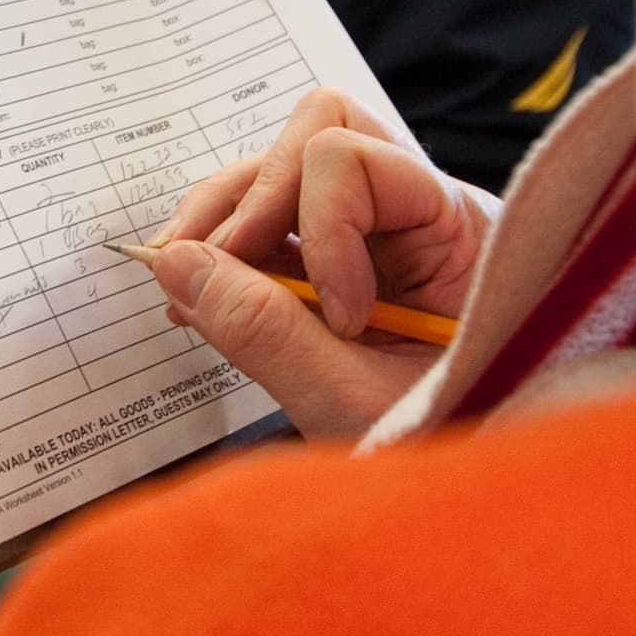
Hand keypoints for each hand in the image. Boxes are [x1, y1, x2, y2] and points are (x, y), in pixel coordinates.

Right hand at [144, 90, 497, 437]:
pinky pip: (269, 220)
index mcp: (454, 229)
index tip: (337, 320)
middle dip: (249, 198)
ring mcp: (373, 228)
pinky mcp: (336, 257)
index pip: (357, 159)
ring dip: (224, 219)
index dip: (321, 225)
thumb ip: (265, 331)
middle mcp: (416, 208)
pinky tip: (201, 296)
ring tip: (184, 283)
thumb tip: (175, 264)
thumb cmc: (439, 447)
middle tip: (208, 269)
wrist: (460, 502)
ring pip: (281, 166)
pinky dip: (226, 249)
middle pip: (316, 134)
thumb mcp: (353, 400)